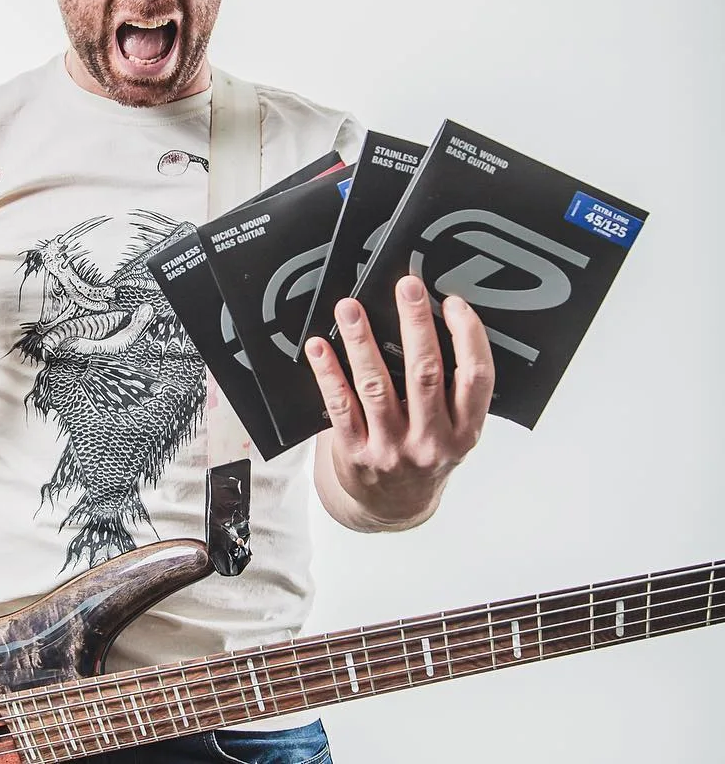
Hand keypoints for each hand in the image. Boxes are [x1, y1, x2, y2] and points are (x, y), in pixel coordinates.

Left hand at [306, 274, 493, 529]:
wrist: (392, 508)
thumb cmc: (424, 454)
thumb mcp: (453, 431)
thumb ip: (450, 389)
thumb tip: (430, 319)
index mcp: (465, 431)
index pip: (476, 377)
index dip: (468, 337)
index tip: (453, 302)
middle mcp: (432, 441)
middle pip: (425, 373)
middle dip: (416, 324)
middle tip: (407, 286)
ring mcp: (393, 449)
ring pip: (377, 386)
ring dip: (361, 342)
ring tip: (350, 308)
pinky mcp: (356, 453)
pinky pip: (340, 407)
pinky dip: (328, 374)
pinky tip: (318, 348)